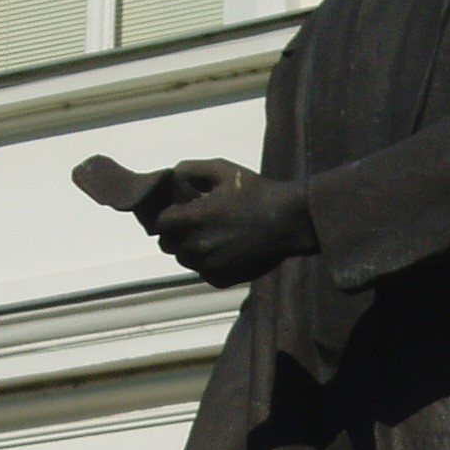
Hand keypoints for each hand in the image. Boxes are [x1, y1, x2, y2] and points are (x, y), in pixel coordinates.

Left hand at [155, 161, 316, 286]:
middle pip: (168, 245)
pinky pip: (202, 272)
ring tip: (212, 236)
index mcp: (195, 218)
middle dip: (176, 233)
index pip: (160, 224)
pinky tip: (225, 250)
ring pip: (184, 259)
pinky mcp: (221, 279)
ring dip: (191, 249)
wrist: (289, 221)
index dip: (167, 216)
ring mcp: (209, 265)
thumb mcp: (223, 169)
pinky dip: (207, 263)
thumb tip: (170, 178)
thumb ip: (190, 170)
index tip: (179, 212)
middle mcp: (198, 245)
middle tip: (195, 224)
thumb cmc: (256, 192)